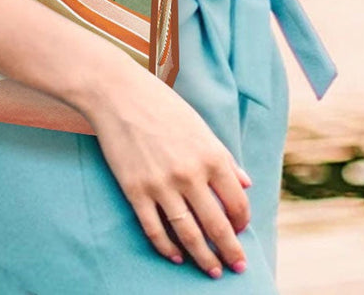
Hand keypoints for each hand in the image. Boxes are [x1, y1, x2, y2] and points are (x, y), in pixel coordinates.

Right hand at [79, 61, 252, 277]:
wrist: (118, 93)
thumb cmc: (162, 106)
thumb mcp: (200, 126)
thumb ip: (224, 158)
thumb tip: (245, 183)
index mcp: (211, 155)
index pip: (237, 202)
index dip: (242, 222)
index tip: (241, 231)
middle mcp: (190, 174)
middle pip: (216, 226)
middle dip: (230, 251)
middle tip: (237, 267)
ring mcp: (162, 185)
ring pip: (188, 235)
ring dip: (204, 258)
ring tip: (212, 270)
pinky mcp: (136, 191)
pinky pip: (155, 230)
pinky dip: (167, 249)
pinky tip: (176, 256)